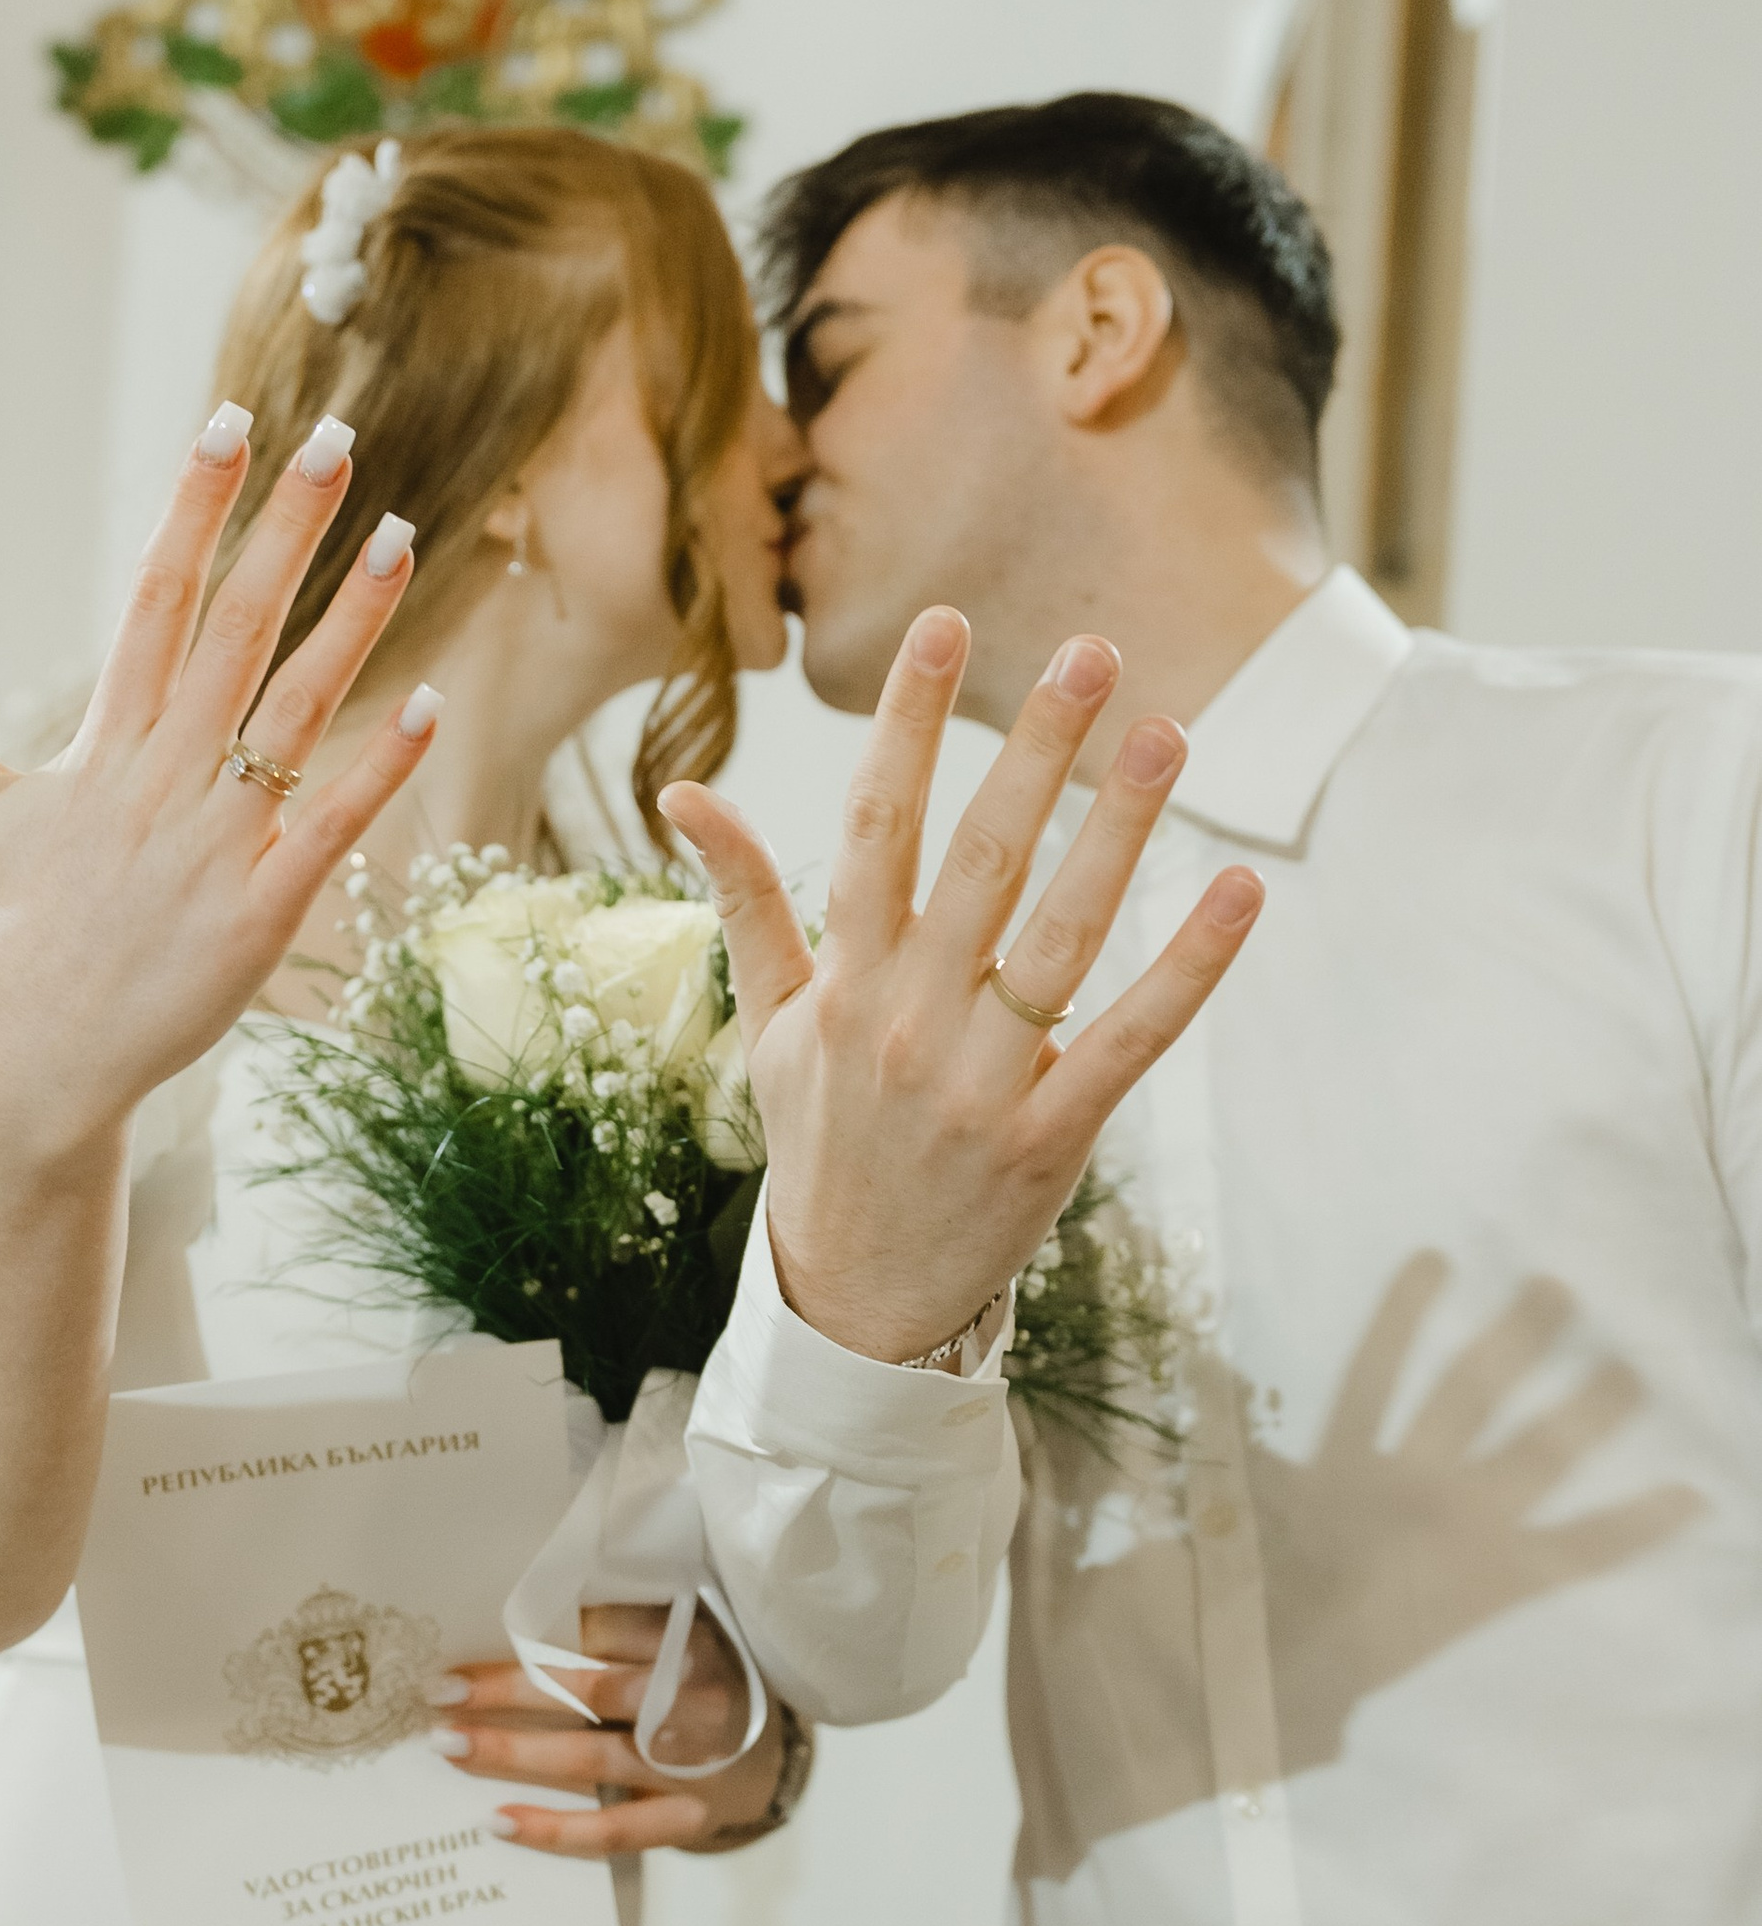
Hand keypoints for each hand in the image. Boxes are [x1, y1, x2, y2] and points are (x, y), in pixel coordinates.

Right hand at [0, 416, 431, 1186]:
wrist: (19, 1068)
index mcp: (99, 747)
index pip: (155, 597)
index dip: (196, 508)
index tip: (232, 424)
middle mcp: (159, 782)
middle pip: (236, 629)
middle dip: (287, 531)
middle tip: (338, 440)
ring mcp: (212, 848)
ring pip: (296, 712)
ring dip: (352, 622)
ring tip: (405, 536)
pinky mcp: (257, 917)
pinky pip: (330, 825)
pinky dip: (381, 767)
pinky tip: (432, 702)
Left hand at [434, 1602, 786, 1857]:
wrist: (767, 1758)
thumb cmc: (697, 1686)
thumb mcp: (674, 1640)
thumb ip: (617, 1628)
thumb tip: (514, 1622)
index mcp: (691, 1639)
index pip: (606, 1628)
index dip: (537, 1632)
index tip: (474, 1634)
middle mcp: (694, 1699)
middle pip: (590, 1690)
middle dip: (508, 1690)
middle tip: (441, 1691)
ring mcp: (693, 1765)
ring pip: (591, 1758)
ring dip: (512, 1752)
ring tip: (450, 1745)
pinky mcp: (686, 1818)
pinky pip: (612, 1831)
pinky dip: (552, 1830)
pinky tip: (497, 1821)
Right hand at [662, 609, 1261, 1364]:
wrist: (855, 1299)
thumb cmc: (820, 1142)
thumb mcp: (770, 1025)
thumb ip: (747, 903)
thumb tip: (688, 797)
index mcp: (845, 981)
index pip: (876, 825)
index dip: (909, 721)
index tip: (949, 626)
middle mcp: (909, 1018)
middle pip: (982, 858)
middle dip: (1037, 748)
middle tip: (1094, 651)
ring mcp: (981, 1078)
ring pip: (1061, 932)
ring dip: (1119, 830)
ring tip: (1169, 734)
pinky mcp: (1049, 1134)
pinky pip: (1130, 1036)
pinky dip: (1188, 965)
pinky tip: (1237, 889)